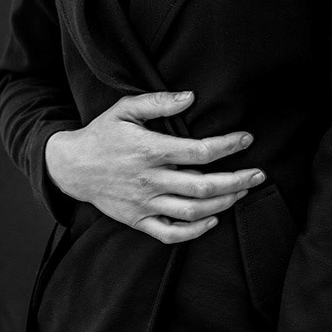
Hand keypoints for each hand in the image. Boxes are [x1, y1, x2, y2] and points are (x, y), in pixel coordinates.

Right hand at [44, 91, 265, 243]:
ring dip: (224, 203)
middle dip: (237, 180)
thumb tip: (191, 97)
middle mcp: (150, 180)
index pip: (199, 151)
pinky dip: (195, 231)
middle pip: (203, 186)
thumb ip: (158, 102)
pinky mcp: (138, 221)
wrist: (71, 167)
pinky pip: (170, 234)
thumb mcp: (125, 108)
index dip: (227, 146)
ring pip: (193, 212)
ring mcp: (144, 204)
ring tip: (243, 192)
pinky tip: (213, 219)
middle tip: (260, 174)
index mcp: (150, 150)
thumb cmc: (102, 133)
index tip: (247, 139)